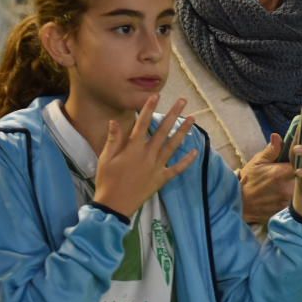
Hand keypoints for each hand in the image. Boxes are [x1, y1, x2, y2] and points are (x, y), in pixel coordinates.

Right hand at [93, 96, 199, 218]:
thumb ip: (113, 139)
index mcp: (132, 148)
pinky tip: (195, 152)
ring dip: (183, 131)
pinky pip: (177, 169)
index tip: (156, 95)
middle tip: (183, 101)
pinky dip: (186, 161)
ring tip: (193, 118)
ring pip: (173, 145)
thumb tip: (115, 121)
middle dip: (173, 114)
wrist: (114, 205)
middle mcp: (148, 155)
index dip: (149, 109)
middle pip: (163, 131)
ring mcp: (157, 166)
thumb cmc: (107, 181)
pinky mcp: (162, 179)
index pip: (142, 124)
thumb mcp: (105, 159)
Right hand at [237, 133, 294, 224]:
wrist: (239, 203)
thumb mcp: (257, 162)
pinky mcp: (286, 209)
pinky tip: (294, 192)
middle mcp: (286, 186)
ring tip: (301, 181)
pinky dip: (298, 196)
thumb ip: (271, 150)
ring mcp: (287, 199)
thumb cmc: (248, 180)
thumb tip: (277, 136)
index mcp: (280, 172)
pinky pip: (297, 201)